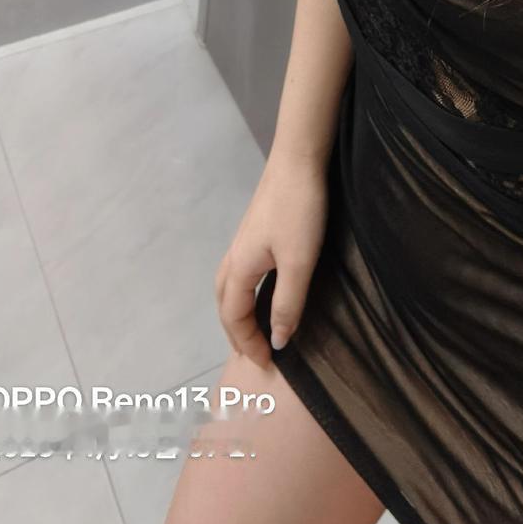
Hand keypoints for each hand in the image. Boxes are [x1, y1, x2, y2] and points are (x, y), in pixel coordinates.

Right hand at [215, 149, 329, 371]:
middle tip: (255, 352)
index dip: (247, 343)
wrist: (299, 159)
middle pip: (223, 303)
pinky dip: (245, 292)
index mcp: (240, 267)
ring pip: (229, 285)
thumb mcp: (299, 262)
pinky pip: (241, 272)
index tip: (267, 364)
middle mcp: (235, 255)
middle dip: (236, 331)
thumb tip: (277, 340)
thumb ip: (287, 303)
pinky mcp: (257, 229)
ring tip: (255, 327)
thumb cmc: (299, 211)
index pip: (234, 317)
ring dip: (237, 311)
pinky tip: (264, 289)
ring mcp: (244, 240)